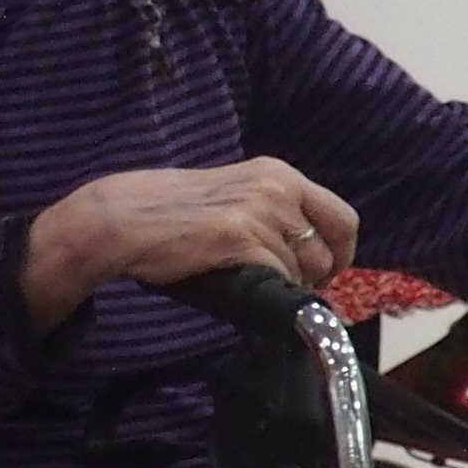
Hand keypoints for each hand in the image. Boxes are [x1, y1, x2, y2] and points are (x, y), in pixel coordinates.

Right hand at [21, 156, 356, 334]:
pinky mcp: (243, 241)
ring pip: (306, 272)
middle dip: (317, 277)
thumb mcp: (235, 195)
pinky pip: (281, 281)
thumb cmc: (172, 212)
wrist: (124, 218)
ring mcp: (262, 214)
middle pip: (330, 251)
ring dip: (287, 287)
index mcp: (279, 174)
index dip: (340, 252)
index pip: (343, 218)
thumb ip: (273, 213)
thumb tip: (311, 253)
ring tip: (252, 283)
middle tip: (290, 287)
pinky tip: (242, 288)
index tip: (325, 271)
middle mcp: (278, 190)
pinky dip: (269, 293)